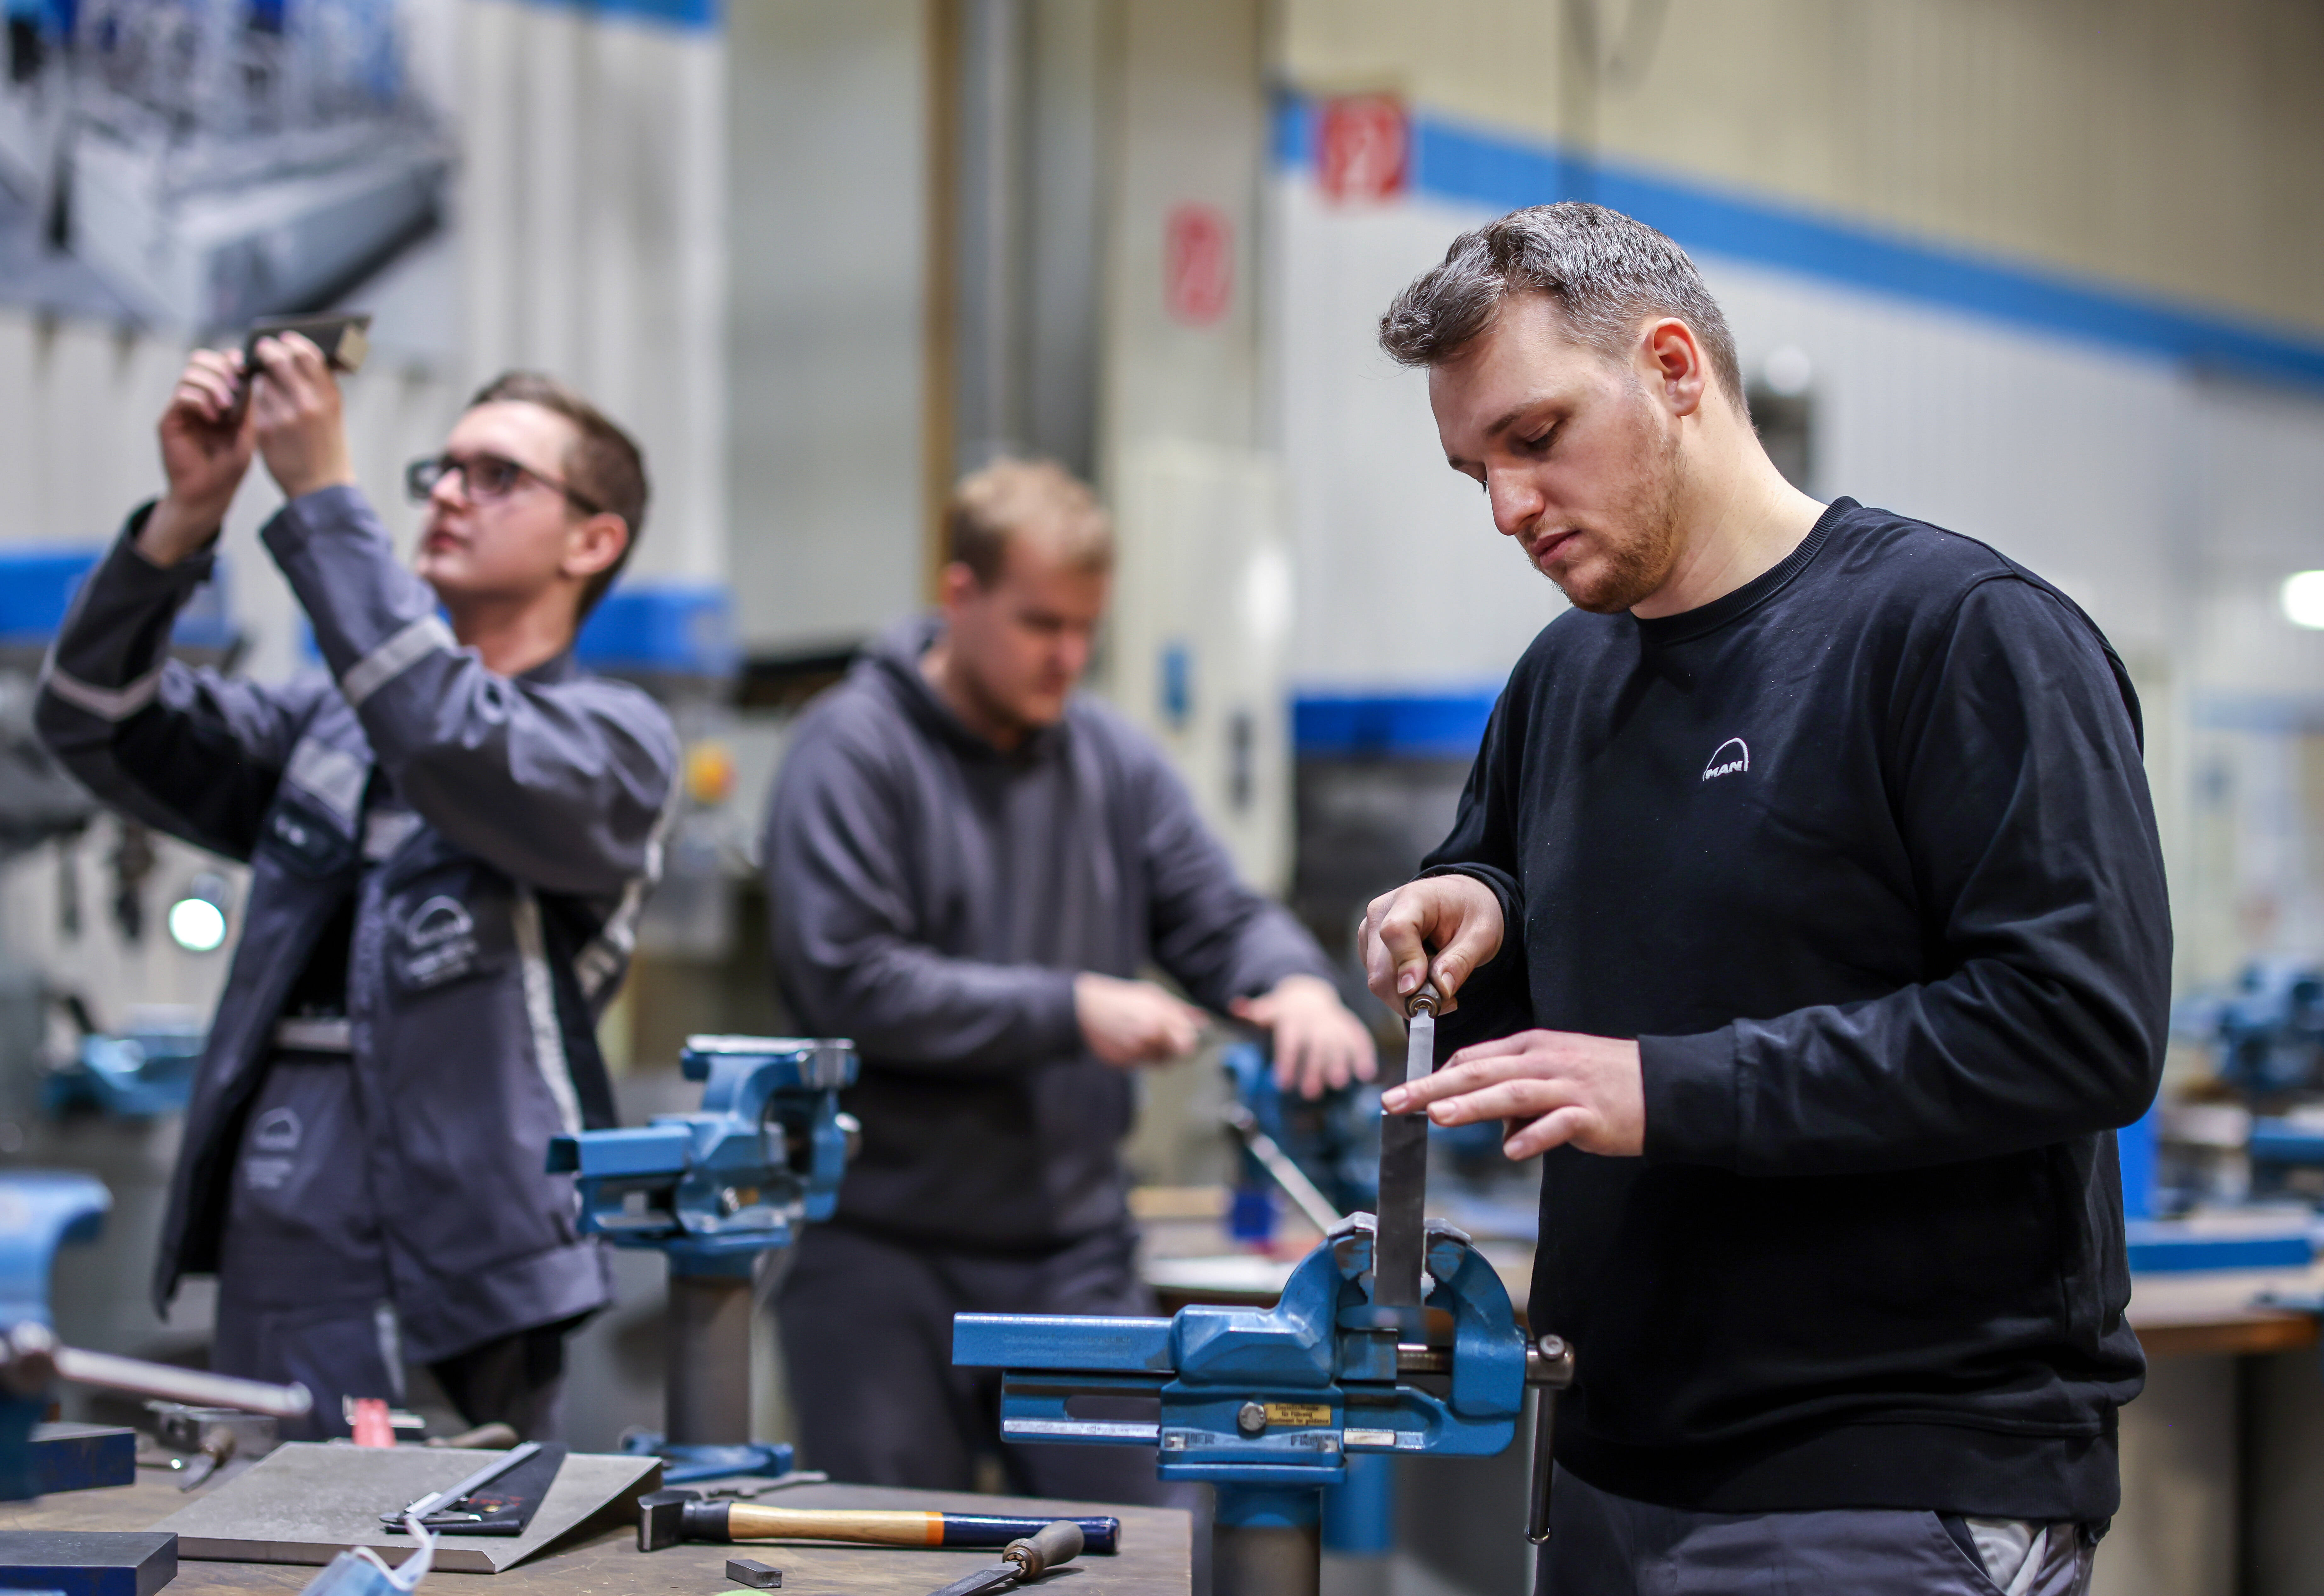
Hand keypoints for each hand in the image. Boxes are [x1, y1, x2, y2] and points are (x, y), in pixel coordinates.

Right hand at [141, 349, 255, 565]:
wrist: (211, 492)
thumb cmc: (229, 466)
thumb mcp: (247, 429)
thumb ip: (246, 402)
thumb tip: (247, 371)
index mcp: (215, 397)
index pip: (215, 362)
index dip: (228, 360)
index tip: (244, 369)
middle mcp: (196, 398)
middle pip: (199, 360)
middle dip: (220, 369)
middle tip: (234, 390)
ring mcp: (181, 408)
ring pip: (190, 374)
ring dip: (213, 385)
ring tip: (225, 408)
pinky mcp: (170, 420)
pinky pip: (182, 395)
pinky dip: (200, 400)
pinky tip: (213, 418)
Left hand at [248, 333, 354, 500]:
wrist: (321, 487)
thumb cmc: (327, 447)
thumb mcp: (332, 413)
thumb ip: (319, 385)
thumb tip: (300, 354)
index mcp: (328, 396)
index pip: (307, 354)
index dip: (293, 342)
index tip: (284, 338)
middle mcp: (307, 403)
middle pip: (280, 359)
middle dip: (268, 350)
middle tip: (262, 348)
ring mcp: (285, 416)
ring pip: (263, 379)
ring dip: (260, 374)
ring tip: (262, 377)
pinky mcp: (266, 429)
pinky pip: (254, 402)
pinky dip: (254, 396)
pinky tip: (258, 401)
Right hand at [1075, 973, 1206, 1066]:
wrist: (1087, 1009)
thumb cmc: (1123, 999)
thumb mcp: (1154, 995)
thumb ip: (1181, 1010)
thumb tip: (1203, 1021)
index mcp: (1160, 1019)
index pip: (1188, 1044)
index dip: (1188, 1043)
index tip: (1185, 1039)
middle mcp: (1149, 1038)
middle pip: (1175, 1057)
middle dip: (1172, 1050)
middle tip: (1162, 1038)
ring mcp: (1135, 1052)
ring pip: (1157, 1062)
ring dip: (1154, 1053)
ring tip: (1140, 1035)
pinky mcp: (1123, 1063)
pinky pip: (1139, 1065)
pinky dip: (1137, 1056)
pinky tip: (1127, 1040)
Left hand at [1230, 974, 1375, 1098]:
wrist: (1308, 993)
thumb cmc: (1283, 1011)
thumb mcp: (1267, 1009)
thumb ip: (1253, 1013)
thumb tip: (1235, 1006)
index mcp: (1293, 1018)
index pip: (1289, 1040)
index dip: (1286, 1061)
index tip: (1282, 1085)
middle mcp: (1315, 1020)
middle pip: (1314, 1045)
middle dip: (1313, 1068)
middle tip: (1310, 1094)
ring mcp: (1335, 1023)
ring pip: (1338, 1043)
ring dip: (1340, 1063)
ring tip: (1339, 1084)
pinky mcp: (1350, 1027)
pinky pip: (1359, 1038)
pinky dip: (1364, 1054)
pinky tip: (1367, 1074)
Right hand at [1360, 873, 1503, 1015]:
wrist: (1461, 902)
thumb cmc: (1471, 913)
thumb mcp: (1481, 934)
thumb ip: (1461, 961)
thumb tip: (1441, 990)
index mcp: (1411, 898)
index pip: (1395, 931)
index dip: (1406, 964)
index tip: (1422, 992)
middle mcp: (1381, 913)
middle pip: (1380, 967)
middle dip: (1412, 995)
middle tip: (1447, 1003)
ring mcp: (1370, 933)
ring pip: (1379, 981)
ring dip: (1409, 997)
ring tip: (1441, 987)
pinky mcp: (1369, 951)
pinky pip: (1381, 983)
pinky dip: (1404, 993)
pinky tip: (1425, 982)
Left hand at [1382, 1029, 1644, 1157]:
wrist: (1665, 1085)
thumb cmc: (1606, 1080)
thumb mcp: (1557, 1072)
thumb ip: (1521, 1090)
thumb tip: (1494, 1124)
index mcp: (1532, 1048)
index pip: (1474, 1057)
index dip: (1436, 1075)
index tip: (1405, 1092)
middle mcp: (1544, 1061)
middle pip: (1479, 1072)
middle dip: (1432, 1087)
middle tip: (1395, 1101)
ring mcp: (1568, 1086)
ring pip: (1511, 1093)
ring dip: (1471, 1106)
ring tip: (1436, 1116)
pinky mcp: (1592, 1114)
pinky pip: (1558, 1124)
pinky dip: (1535, 1137)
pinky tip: (1512, 1150)